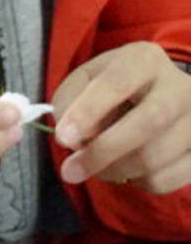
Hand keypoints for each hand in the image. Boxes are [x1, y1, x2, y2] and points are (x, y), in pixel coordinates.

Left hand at [53, 44, 190, 193]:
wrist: (166, 93)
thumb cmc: (117, 88)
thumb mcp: (87, 79)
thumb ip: (70, 101)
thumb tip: (73, 139)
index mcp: (145, 61)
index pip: (118, 83)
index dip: (88, 112)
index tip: (64, 137)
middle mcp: (181, 87)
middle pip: (148, 122)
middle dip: (103, 152)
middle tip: (71, 171)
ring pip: (155, 158)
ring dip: (115, 171)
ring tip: (98, 166)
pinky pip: (165, 179)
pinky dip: (138, 182)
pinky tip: (131, 168)